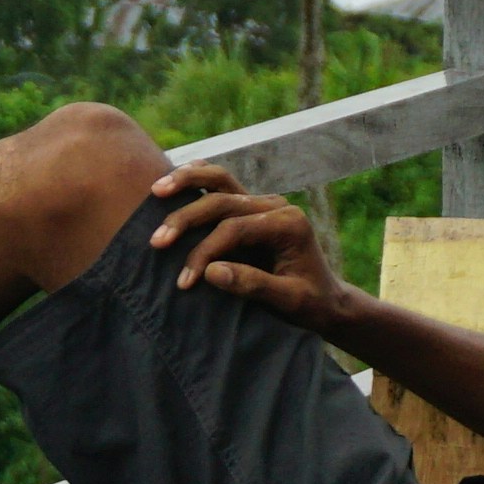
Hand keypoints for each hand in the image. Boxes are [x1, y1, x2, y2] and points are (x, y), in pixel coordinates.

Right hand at [139, 162, 345, 328]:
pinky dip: (197, 178)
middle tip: (157, 242)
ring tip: (156, 190)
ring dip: (186, 182)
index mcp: (288, 224)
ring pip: (220, 180)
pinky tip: (175, 179)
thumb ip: (253, 285)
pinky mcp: (252, 207)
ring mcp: (263, 202)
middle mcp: (276, 205)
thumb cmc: (310, 304)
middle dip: (186, 220)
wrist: (328, 300)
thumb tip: (210, 272)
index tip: (185, 279)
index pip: (234, 229)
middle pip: (222, 200)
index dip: (205, 252)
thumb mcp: (288, 301)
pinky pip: (221, 183)